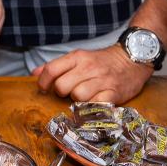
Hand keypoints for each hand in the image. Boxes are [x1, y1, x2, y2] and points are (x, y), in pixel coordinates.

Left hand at [31, 44, 152, 103]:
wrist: (132, 59)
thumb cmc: (102, 61)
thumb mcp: (78, 57)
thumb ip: (57, 66)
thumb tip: (34, 73)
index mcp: (77, 57)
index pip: (52, 69)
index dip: (43, 82)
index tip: (44, 89)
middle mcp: (88, 67)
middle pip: (62, 86)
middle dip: (61, 93)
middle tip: (68, 93)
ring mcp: (102, 80)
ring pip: (78, 96)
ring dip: (77, 101)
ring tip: (83, 97)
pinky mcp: (114, 93)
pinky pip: (96, 105)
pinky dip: (92, 108)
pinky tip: (93, 104)